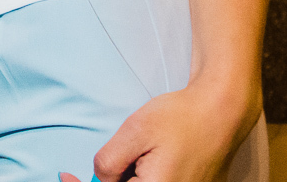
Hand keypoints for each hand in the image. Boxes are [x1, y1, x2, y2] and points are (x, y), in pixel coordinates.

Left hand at [84, 81, 259, 181]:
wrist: (221, 112)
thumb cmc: (180, 118)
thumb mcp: (135, 132)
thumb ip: (110, 162)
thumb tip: (99, 180)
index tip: (65, 178)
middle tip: (88, 168)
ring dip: (125, 180)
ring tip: (132, 156)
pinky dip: (141, 179)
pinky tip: (139, 164)